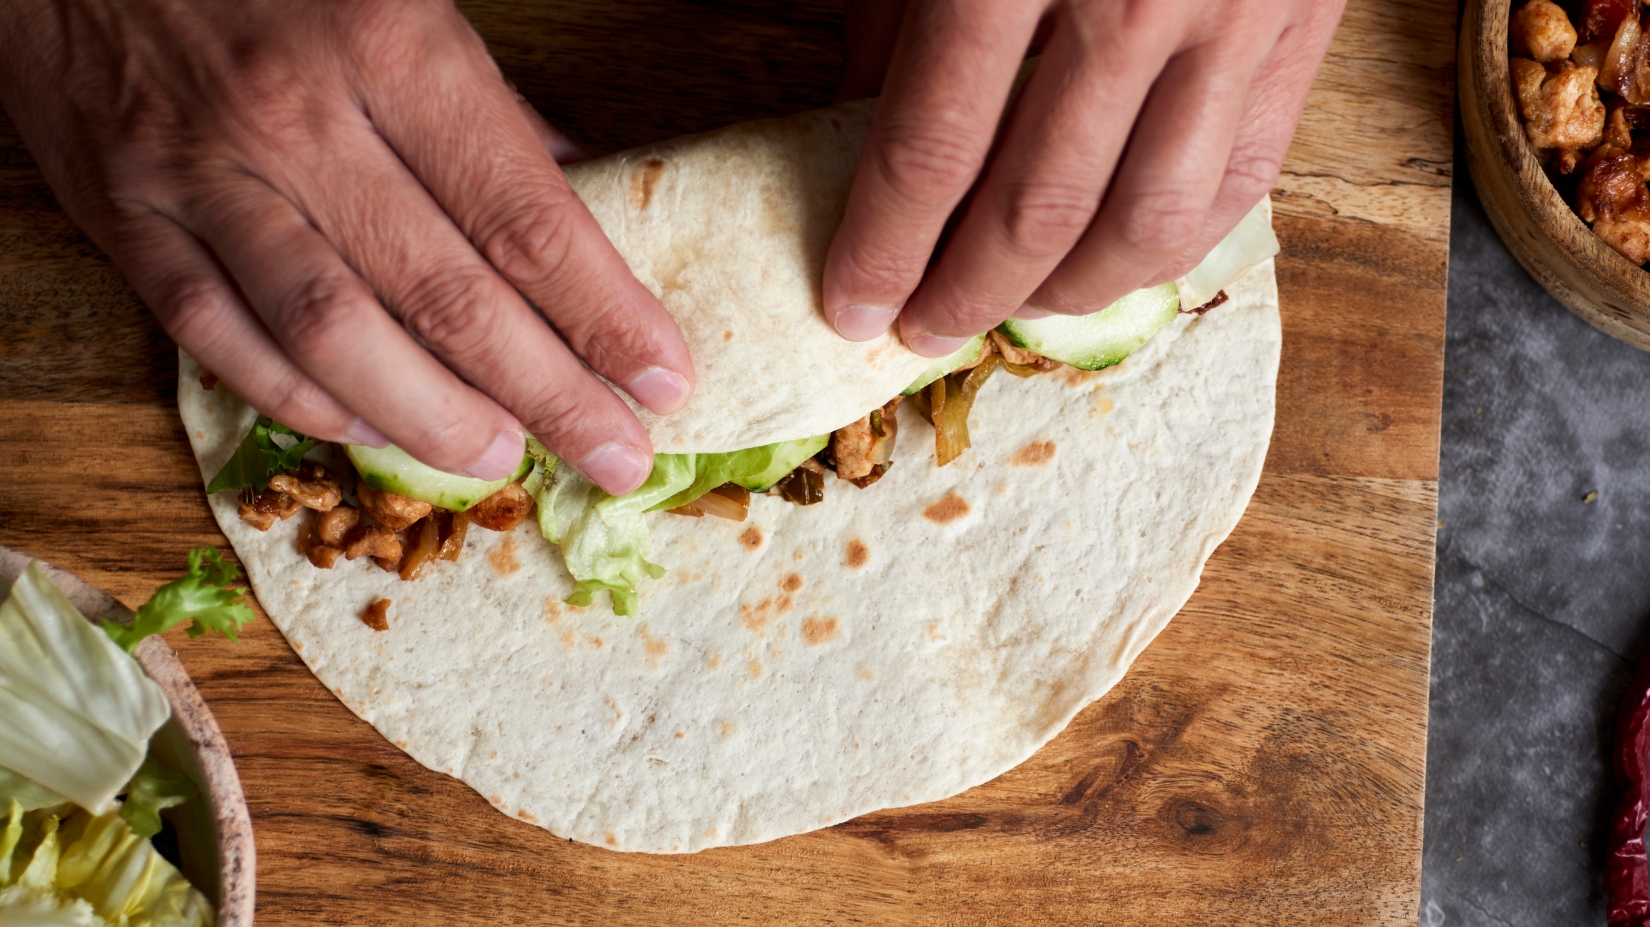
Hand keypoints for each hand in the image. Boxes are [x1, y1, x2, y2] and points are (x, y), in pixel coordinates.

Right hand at [0, 0, 694, 492]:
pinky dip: (302, 399)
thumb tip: (576, 191)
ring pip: (335, 334)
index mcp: (391, 49)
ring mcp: (203, 175)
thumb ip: (486, 107)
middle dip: (549, 392)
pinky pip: (221, 339)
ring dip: (433, 417)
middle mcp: (299, 122)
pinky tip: (371, 431)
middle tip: (615, 455)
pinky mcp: (125, 217)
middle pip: (449, 295)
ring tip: (505, 461)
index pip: (526, 215)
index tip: (664, 378)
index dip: (605, 314)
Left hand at [826, 0, 1343, 354]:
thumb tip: (856, 130)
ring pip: (1141, 225)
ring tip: (1008, 311)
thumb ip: (892, 14)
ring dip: (1061, 295)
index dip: (883, 247)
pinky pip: (1233, 187)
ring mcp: (1228, 23)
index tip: (851, 304)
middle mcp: (1133, 1)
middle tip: (920, 329)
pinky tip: (1107, 268)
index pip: (931, 150)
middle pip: (1033, 208)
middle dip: (963, 291)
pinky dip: (1165, 250)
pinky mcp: (1296, 38)